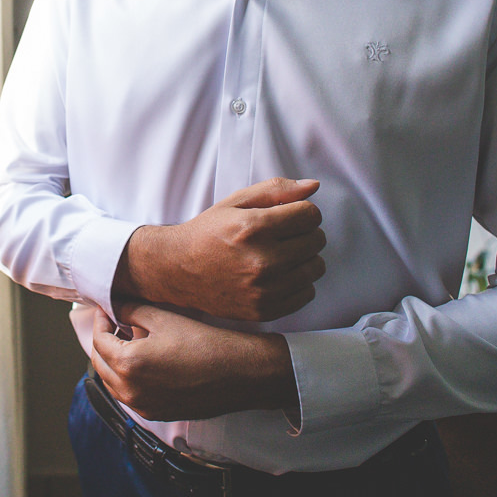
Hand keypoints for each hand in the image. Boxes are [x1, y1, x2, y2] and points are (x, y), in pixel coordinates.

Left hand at [91, 304, 297, 421]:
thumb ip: (132, 311)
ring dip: (113, 361)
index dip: (101, 321)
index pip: (99, 340)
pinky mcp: (156, 414)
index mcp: (128, 364)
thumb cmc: (204, 344)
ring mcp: (142, 406)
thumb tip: (117, 307)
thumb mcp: (164, 319)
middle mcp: (130, 391)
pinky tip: (143, 362)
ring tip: (128, 341)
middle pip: (100, 363)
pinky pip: (129, 396)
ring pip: (112, 383)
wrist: (238, 374)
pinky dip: (127, 379)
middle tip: (114, 323)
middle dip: (103, 341)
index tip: (107, 310)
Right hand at [114, 177, 325, 320]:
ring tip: (281, 254)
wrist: (178, 270)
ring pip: (316, 267)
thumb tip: (313, 186)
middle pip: (317, 240)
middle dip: (304, 233)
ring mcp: (264, 290)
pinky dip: (299, 282)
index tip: (289, 215)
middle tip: (282, 235)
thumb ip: (276, 190)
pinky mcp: (265, 310)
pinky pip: (307, 293)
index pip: (310, 215)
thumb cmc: (209, 232)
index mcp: (253, 228)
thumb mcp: (236, 202)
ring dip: (304, 258)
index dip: (302, 211)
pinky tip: (278, 275)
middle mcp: (261, 261)